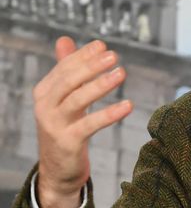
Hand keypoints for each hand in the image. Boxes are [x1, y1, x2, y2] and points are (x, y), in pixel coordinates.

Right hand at [33, 37, 132, 207]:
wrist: (58, 169)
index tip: (103, 46)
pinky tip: (128, 105)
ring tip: (121, 73)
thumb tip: (64, 39)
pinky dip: (110, 114)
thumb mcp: (63, 96)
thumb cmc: (65, 126)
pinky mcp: (68, 142)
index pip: (64, 68)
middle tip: (113, 55)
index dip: (83, 55)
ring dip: (100, 85)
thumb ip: (65, 69)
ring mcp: (55, 125)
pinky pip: (90, 125)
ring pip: (78, 100)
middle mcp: (45, 107)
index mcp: (45, 92)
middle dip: (90, 66)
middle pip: (68, 81)